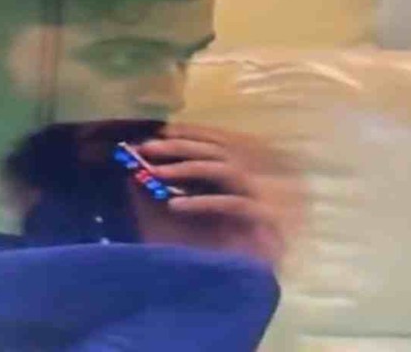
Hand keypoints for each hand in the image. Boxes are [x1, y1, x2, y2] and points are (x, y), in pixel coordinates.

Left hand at [131, 124, 305, 266]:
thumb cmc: (224, 246)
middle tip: (148, 148)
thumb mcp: (196, 214)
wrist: (253, 279)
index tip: (162, 131)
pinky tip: (174, 206)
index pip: (219, 140)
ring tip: (156, 173)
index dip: (191, 133)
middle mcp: (257, 176)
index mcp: (248, 168)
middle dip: (180, 146)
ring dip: (187, 168)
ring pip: (224, 171)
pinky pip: (231, 204)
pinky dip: (201, 202)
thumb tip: (146, 171)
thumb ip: (179, 191)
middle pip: (217, 150)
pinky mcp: (264, 219)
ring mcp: (263, 196)